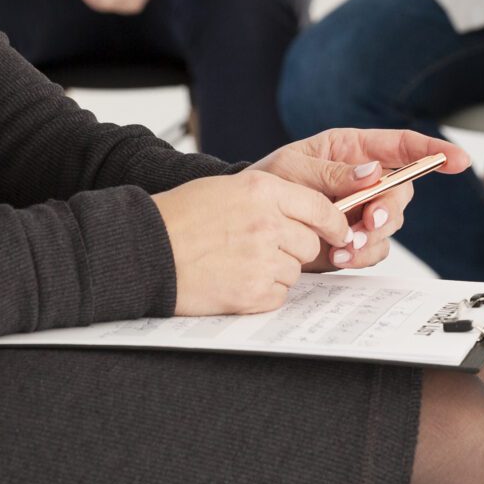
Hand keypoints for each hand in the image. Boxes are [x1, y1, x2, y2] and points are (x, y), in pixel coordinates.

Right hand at [149, 168, 353, 315]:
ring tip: (241, 262)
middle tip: (266, 248)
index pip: (322, 207)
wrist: (144, 250)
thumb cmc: (181, 217)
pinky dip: (263, 292)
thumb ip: (271, 197)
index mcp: (263, 189)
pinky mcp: (252, 292)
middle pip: (311, 243)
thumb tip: (312, 214)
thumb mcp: (229, 188)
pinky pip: (279, 295)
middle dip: (296, 248)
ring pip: (296, 271)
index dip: (334, 223)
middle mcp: (267, 222)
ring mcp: (261, 259)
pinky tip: (236, 280)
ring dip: (277, 271)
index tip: (338, 231)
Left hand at [252, 128, 471, 270]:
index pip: (402, 146)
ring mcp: (360, 211)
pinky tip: (338, 256)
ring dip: (373, 237)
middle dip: (390, 209)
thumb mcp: (292, 169)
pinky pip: (374, 250)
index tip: (459, 160)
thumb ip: (332, 172)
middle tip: (370, 221)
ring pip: (391, 224)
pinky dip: (361, 256)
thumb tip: (372, 172)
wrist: (246, 222)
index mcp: (353, 150)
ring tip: (343, 246)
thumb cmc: (266, 182)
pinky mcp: (353, 239)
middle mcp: (364, 180)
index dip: (434, 152)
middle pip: (401, 192)